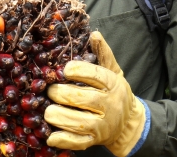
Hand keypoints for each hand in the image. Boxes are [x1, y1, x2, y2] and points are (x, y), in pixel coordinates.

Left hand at [44, 31, 146, 155]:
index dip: (79, 71)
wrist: (128, 123)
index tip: (65, 69)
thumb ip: (103, 54)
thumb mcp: (113, 71)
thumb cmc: (115, 93)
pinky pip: (76, 142)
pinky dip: (62, 139)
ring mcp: (102, 125)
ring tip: (47, 110)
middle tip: (50, 90)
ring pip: (77, 121)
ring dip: (57, 115)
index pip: (97, 76)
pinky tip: (50, 135)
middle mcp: (109, 105)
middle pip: (82, 99)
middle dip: (60, 94)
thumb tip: (94, 33)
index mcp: (113, 85)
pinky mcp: (94, 140)